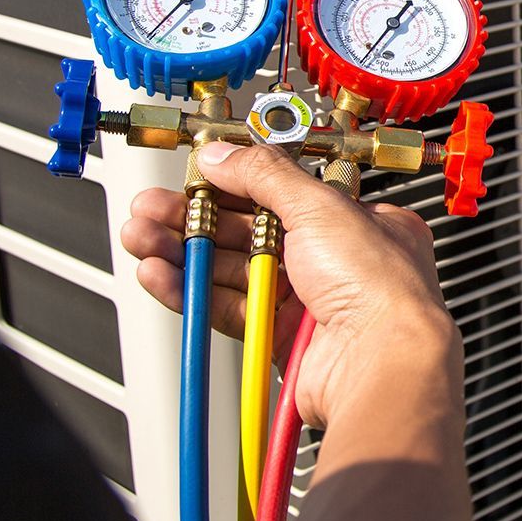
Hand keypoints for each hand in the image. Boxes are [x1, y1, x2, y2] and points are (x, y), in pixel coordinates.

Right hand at [120, 142, 462, 430]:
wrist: (380, 365)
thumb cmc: (379, 288)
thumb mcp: (321, 207)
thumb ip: (266, 176)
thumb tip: (225, 155)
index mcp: (359, 223)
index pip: (286, 192)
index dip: (236, 182)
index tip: (195, 176)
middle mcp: (337, 261)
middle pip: (251, 231)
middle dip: (196, 218)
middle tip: (151, 209)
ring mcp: (309, 301)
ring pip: (233, 270)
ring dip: (186, 252)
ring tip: (141, 237)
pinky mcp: (282, 338)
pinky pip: (228, 308)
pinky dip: (192, 290)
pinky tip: (161, 273)